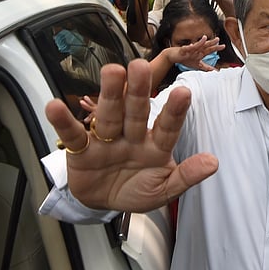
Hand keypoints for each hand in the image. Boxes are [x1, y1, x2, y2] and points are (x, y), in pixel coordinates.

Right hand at [45, 59, 218, 211]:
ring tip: (112, 71)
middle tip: (141, 66)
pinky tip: (55, 106)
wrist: (103, 203)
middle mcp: (132, 135)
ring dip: (110, 94)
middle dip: (139, 90)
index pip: (168, 127)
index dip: (175, 111)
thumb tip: (213, 162)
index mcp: (155, 145)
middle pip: (136, 111)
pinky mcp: (81, 149)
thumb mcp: (163, 190)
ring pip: (109, 114)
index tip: (183, 92)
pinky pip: (72, 134)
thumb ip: (185, 176)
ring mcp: (106, 140)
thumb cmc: (136, 190)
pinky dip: (63, 121)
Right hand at [164, 35, 224, 69]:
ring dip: (201, 42)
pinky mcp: (183, 50)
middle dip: (211, 43)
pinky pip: (187, 48)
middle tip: (218, 39)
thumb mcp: (198, 65)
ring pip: (196, 45)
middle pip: (205, 46)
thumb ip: (206, 67)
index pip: (209, 50)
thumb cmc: (186, 59)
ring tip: (205, 38)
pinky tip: (192, 44)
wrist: (173, 56)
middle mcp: (196, 50)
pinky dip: (190, 47)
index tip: (223, 46)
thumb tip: (214, 71)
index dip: (216, 48)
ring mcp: (190, 49)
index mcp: (200, 52)